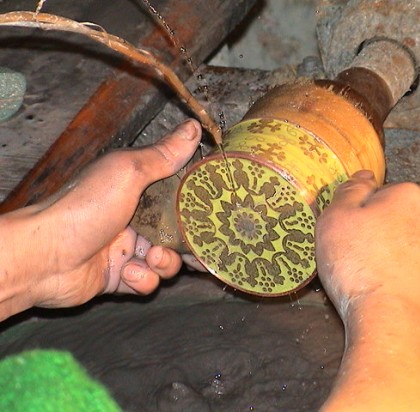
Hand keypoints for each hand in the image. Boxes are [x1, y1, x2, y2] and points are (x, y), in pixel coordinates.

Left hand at [0, 119, 200, 317]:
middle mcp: (133, 220)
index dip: (195, 204)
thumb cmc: (86, 207)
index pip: (176, 196)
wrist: (44, 256)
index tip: (215, 210)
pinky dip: (142, 279)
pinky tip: (127, 272)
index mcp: (136, 191)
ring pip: (166, 261)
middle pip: (176, 233)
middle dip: (187, 242)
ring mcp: (126, 250)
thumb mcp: (128, 172)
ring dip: (165, 262)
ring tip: (151, 258)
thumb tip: (194, 127)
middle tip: (196, 246)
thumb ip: (163, 155)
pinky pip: (146, 282)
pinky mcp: (120, 278)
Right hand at [315, 170, 419, 410]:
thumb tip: (363, 176)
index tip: (346, 232)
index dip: (358, 213)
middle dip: (378, 234)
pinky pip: (417, 276)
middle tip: (354, 256)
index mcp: (409, 197)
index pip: (379, 194)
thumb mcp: (336, 218)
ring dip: (392, 257)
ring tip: (369, 279)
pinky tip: (385, 294)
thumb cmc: (360, 267)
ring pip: (409, 249)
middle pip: (397, 221)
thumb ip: (349, 191)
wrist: (393, 324)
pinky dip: (403, 281)